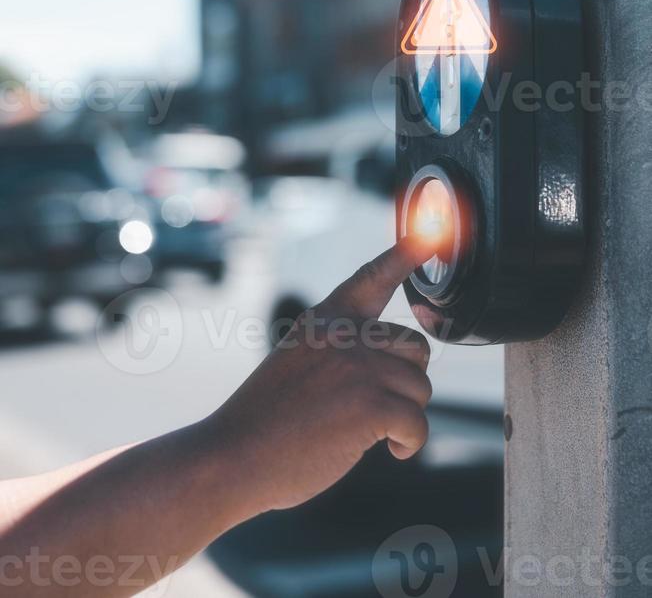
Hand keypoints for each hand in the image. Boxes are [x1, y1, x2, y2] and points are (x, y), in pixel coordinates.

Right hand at [208, 235, 435, 516]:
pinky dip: (410, 444)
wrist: (233, 456)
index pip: (371, 278)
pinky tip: (391, 451)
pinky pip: (418, 423)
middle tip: (378, 406)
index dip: (403, 256)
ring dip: (405, 415)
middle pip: (415, 347)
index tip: (428, 235)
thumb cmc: (266, 419)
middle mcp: (344, 334)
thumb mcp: (297, 360)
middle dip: (406, 380)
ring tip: (372, 432)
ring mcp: (359, 367)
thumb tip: (392, 362)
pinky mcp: (371, 404)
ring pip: (420, 388)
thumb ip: (341, 348)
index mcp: (324, 320)